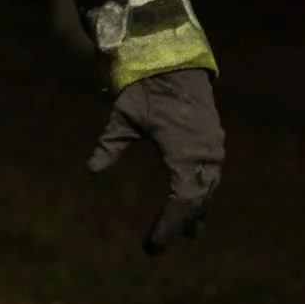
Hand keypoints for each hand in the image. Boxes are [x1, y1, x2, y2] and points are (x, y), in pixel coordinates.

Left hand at [87, 68, 223, 254]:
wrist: (174, 57)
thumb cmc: (145, 86)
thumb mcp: (123, 116)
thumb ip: (110, 144)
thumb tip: (90, 169)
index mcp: (183, 154)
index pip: (180, 204)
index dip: (168, 228)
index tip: (152, 246)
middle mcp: (204, 155)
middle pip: (196, 202)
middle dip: (179, 224)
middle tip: (158, 243)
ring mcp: (213, 146)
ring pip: (206, 189)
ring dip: (194, 209)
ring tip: (185, 230)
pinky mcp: (213, 137)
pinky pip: (210, 173)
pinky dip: (200, 189)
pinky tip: (192, 199)